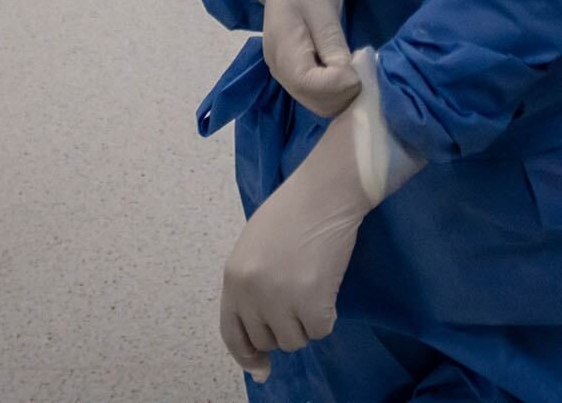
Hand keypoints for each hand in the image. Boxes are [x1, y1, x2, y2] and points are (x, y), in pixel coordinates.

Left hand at [219, 105, 372, 381]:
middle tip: (298, 299)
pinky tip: (327, 286)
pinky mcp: (312, 302)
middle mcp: (252, 293)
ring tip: (313, 286)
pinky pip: (321, 330)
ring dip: (307, 321)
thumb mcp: (254, 249)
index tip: (262, 368)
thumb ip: (252, 287)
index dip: (247, 356)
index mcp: (233, 278)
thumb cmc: (291, 212)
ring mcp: (281, 299)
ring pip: (295, 340)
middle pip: (267, 340)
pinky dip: (328, 315)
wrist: (324, 193)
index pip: (232, 334)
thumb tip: (260, 344)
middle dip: (283, 327)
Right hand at [259, 0, 359, 116]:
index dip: (337, 83)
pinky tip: (347, 71)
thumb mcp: (323, 8)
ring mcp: (285, 74)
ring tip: (355, 68)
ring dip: (341, 94)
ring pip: (316, 103)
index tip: (358, 67)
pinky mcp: (295, 75)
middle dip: (342, 92)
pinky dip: (336, 91)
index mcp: (283, 47)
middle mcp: (279, 68)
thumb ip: (332, 43)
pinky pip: (317, 95)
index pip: (307, 83)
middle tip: (361, 67)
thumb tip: (347, 77)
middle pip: (313, 100)